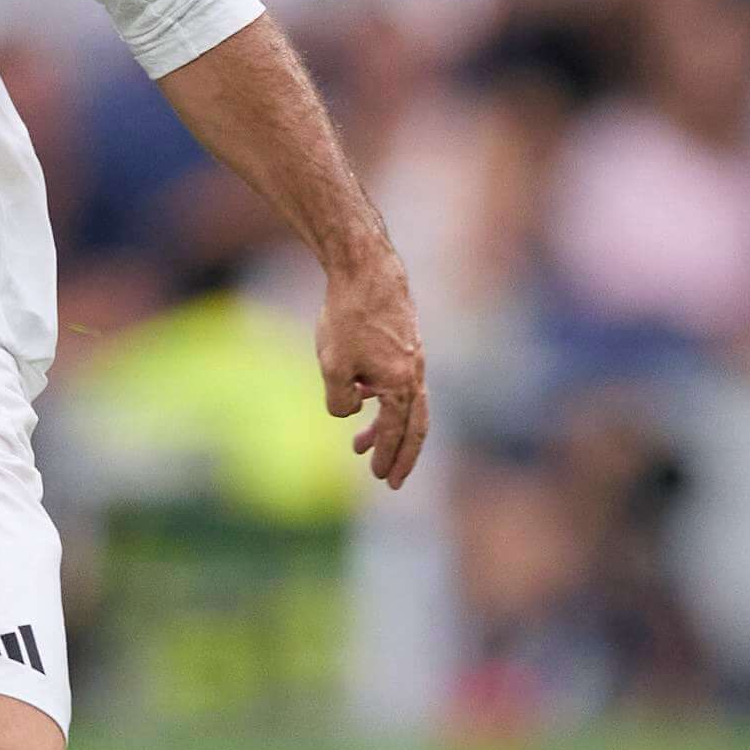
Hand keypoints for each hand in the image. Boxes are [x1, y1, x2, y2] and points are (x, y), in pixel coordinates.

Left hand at [318, 250, 427, 489]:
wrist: (366, 268)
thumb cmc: (349, 316)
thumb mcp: (333, 366)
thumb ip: (340, 401)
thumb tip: (351, 413)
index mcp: (401, 385)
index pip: (396, 433)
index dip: (388, 457)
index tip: (382, 479)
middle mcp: (415, 374)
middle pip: (415, 427)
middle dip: (403, 456)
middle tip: (392, 480)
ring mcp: (414, 358)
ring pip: (408, 404)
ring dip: (388, 429)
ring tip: (360, 445)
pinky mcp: (406, 343)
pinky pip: (401, 382)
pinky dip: (385, 400)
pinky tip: (362, 396)